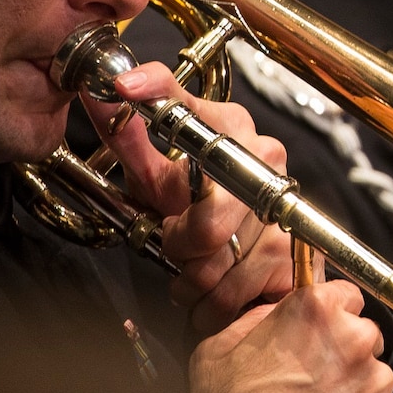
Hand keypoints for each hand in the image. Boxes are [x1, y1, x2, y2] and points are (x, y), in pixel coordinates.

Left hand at [80, 63, 312, 334]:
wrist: (257, 256)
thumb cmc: (201, 210)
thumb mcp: (157, 176)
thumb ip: (129, 138)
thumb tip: (99, 89)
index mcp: (230, 128)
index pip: (187, 104)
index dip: (156, 92)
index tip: (124, 87)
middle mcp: (264, 158)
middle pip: (205, 224)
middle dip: (179, 245)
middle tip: (176, 241)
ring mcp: (283, 207)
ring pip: (214, 267)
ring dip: (191, 281)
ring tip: (195, 268)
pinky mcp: (292, 254)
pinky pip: (231, 295)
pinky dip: (211, 305)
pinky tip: (215, 288)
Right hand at [189, 280, 392, 392]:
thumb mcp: (218, 349)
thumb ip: (257, 319)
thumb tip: (276, 314)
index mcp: (317, 311)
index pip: (345, 294)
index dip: (330, 315)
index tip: (322, 333)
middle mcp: (355, 339)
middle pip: (363, 334)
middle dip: (343, 353)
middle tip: (311, 381)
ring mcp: (376, 382)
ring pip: (373, 376)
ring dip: (354, 390)